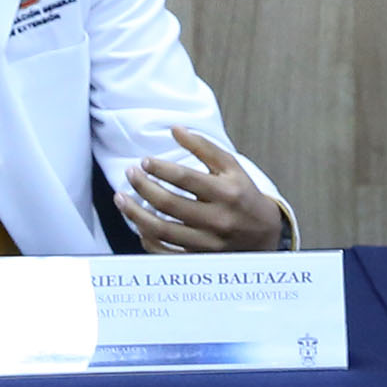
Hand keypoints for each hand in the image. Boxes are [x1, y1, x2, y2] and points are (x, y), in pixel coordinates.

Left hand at [119, 126, 290, 252]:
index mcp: (226, 192)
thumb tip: (175, 128)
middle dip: (143, 186)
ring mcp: (207, 242)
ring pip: (161, 230)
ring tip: (121, 199)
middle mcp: (217, 218)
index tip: (145, 161)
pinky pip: (164, 252)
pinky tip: (138, 225)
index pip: (186, 178)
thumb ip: (204, 147)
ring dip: (135, 213)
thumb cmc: (244, 195)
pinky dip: (147, 239)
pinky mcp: (199, 258)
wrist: (265, 234)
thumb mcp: (232, 167)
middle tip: (130, 174)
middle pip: (169, 203)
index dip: (160, 168)